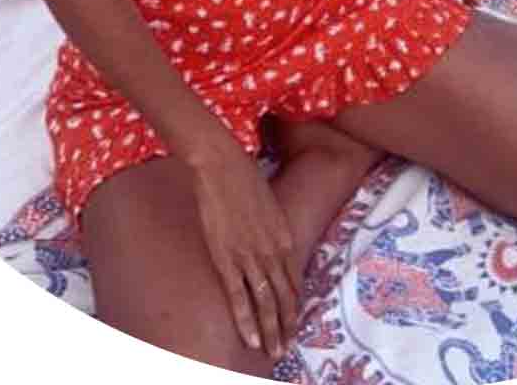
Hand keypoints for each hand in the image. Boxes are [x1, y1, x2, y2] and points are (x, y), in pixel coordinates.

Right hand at [186, 136, 302, 359]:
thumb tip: (270, 239)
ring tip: (273, 351)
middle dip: (286, 325)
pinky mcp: (227, 258)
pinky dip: (247, 320)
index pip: (294, 279)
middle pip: (284, 296)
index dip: (295, 303)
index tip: (294, 321)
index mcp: (284, 235)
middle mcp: (272, 249)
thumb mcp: (268, 203)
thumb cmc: (243, 177)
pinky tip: (252, 339)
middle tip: (287, 348)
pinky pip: (240, 296)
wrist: (221, 164)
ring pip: (266, 302)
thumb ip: (271, 225)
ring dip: (271, 330)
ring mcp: (250, 255)